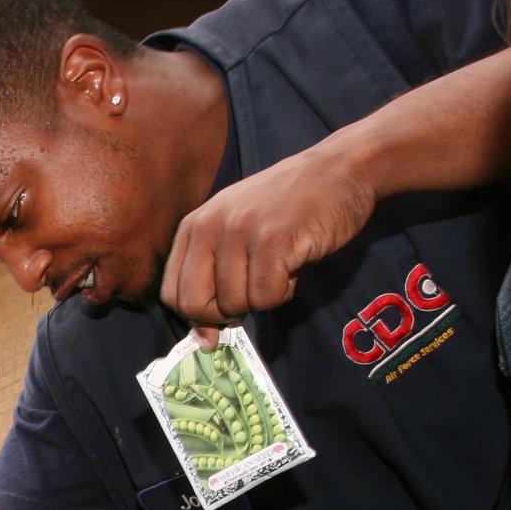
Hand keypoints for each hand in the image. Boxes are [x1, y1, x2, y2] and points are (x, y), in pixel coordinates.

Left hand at [159, 149, 379, 324]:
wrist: (339, 170)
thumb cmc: (287, 209)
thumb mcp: (237, 233)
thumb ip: (213, 278)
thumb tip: (204, 340)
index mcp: (194, 225)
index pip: (171, 294)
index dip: (198, 314)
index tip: (226, 310)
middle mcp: (209, 225)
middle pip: (195, 305)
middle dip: (226, 313)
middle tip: (254, 290)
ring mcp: (240, 231)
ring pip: (234, 304)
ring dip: (262, 297)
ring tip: (280, 265)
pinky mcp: (272, 240)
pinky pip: (266, 297)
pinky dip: (284, 292)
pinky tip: (294, 264)